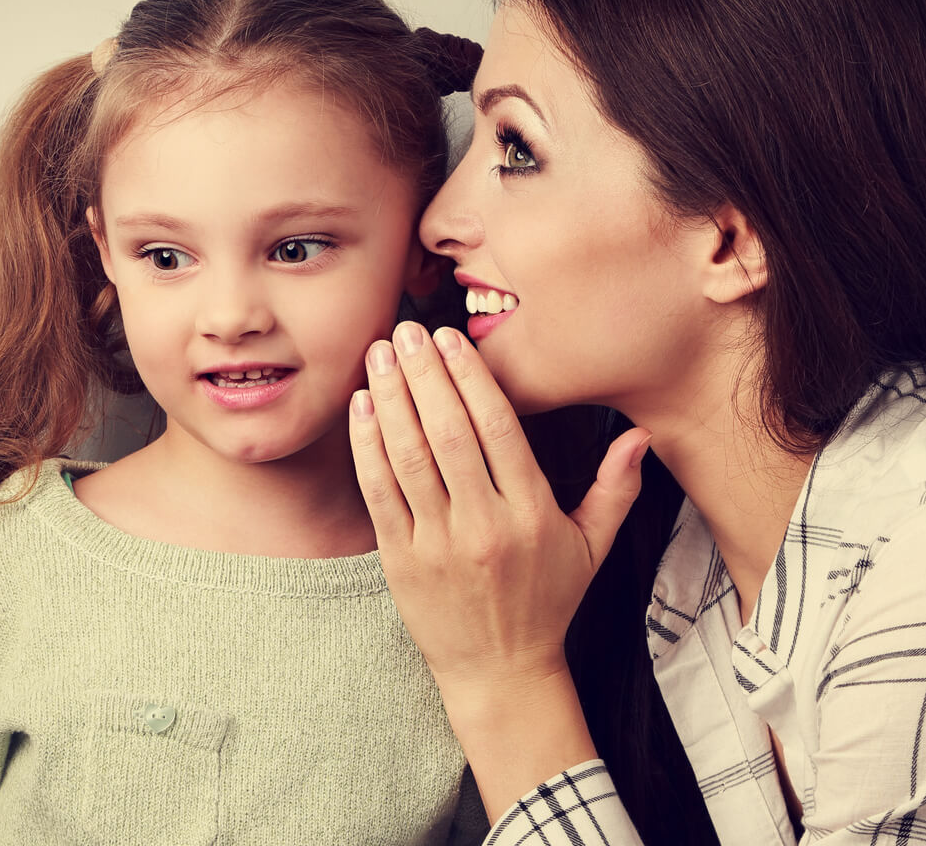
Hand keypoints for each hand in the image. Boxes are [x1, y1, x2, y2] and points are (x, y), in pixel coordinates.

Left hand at [349, 322, 650, 702]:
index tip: (450, 339)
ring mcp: (439, 543)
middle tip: (407, 330)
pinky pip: (379, 494)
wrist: (500, 671)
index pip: (497, 429)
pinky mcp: (401, 560)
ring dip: (390, 399)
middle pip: (448, 433)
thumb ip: (616, 489)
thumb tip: (640, 436)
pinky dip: (367, 447)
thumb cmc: (546, 602)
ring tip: (379, 354)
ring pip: (409, 457)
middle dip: (425, 374)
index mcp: (532, 514)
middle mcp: (484, 525)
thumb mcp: (593, 548)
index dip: (470, 377)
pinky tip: (361, 407)